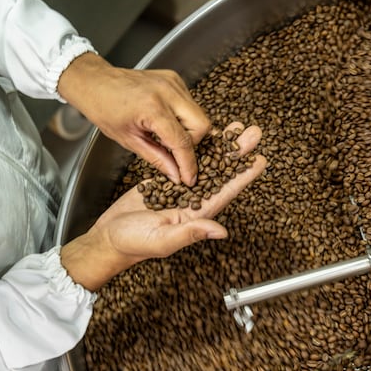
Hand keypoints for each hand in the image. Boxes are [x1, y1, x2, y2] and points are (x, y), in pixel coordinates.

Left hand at [57, 52, 210, 184]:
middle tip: (176, 151)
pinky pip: (191, 104)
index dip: (188, 164)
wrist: (94, 81)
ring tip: (167, 135)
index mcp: (153, 108)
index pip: (183, 141)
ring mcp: (173, 83)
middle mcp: (167, 92)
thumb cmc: (103, 109)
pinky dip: (184, 117)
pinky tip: (167, 120)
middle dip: (193, 143)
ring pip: (199, 114)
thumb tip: (176, 175)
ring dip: (189, 130)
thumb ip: (157, 158)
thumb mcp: (128, 140)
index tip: (190, 178)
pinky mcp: (174, 79)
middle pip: (202, 125)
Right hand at [60, 123, 265, 290]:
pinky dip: (196, 146)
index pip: (226, 191)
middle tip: (253, 131)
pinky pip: (185, 160)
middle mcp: (194, 200)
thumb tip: (221, 231)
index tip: (260, 159)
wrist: (109, 237)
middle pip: (222, 172)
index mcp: (197, 213)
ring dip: (221, 145)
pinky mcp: (166, 180)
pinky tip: (205, 133)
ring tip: (236, 127)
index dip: (244, 175)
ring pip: (206, 162)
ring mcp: (181, 189)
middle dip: (238, 152)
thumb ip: (190, 233)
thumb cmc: (134, 244)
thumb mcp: (163, 240)